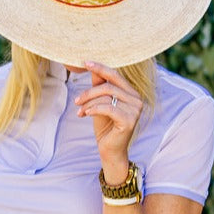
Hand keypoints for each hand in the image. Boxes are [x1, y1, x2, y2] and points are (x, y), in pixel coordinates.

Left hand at [74, 61, 143, 183]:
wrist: (110, 150)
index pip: (115, 75)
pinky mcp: (129, 120)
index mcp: (131, 93)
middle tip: (76, 101)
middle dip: (89, 92)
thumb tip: (91, 66)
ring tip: (80, 111)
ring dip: (88, 103)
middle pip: (108, 86)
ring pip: (106, 97)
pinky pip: (107, 108)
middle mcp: (137, 99)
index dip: (100, 68)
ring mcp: (135, 110)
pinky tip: (84, 114)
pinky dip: (93, 109)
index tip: (85, 63)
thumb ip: (98, 86)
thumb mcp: (99, 103)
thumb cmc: (105, 127)